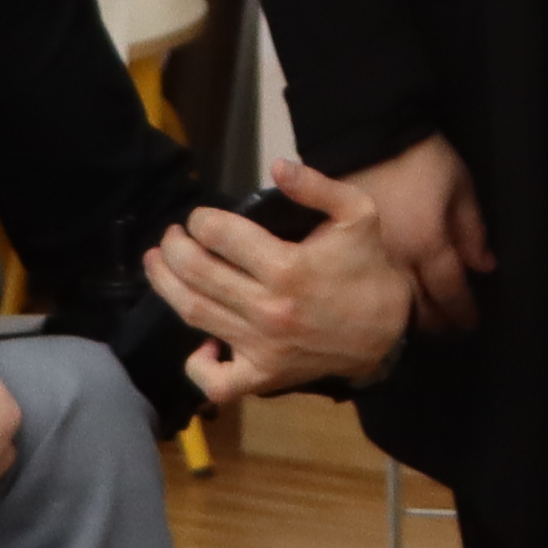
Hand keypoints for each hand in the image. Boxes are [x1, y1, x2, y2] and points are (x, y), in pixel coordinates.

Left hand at [151, 154, 419, 404]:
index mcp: (287, 266)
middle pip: (197, 272)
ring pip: (195, 314)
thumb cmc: (368, 270)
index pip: (220, 235)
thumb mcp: (358, 214)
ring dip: (166, 285)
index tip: (201, 217)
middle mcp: (267, 308)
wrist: (388, 332)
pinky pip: (216, 381)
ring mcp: (261, 346)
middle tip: (173, 235)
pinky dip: (198, 366)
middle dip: (175, 247)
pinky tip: (201, 343)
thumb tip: (276, 166)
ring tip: (158, 263)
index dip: (202, 220)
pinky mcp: (263, 376)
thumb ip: (317, 187)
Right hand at [323, 133, 491, 338]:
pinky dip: (375, 298)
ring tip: (419, 318)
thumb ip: (472, 231)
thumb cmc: (420, 156)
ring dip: (405, 316)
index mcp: (427, 243)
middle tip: (448, 324)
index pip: (450, 293)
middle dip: (436, 322)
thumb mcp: (460, 186)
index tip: (471, 321)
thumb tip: (483, 268)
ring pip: (385, 305)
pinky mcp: (339, 250)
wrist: (368, 132)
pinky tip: (383, 300)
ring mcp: (363, 257)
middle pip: (416, 309)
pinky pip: (358, 287)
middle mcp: (394, 259)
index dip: (463, 312)